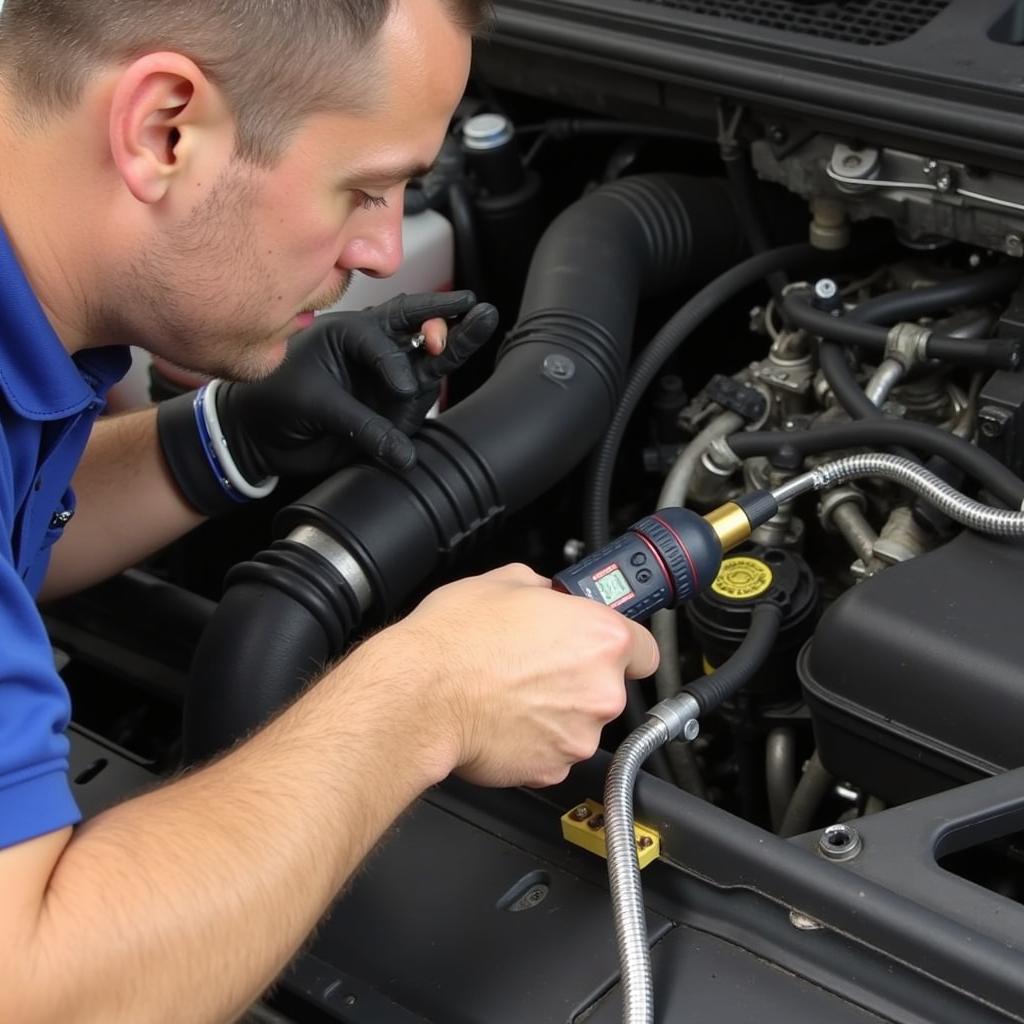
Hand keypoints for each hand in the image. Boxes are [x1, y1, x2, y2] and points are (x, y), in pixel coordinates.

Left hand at [220, 292, 498, 480]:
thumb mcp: (313, 405)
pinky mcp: (395, 408)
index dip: (394, 361)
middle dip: (446, 317)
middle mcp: (372, 351)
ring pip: (429, 358)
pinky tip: (456, 361)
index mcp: (345, 334)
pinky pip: (424, 395)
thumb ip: (361, 425)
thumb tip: (402, 453)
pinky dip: (439, 385)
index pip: (381, 339)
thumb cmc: (272, 403)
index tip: (399, 388)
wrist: (259, 437)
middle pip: (416, 328)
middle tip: (476, 307)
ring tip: (485, 320)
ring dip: (457, 341)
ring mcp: (387, 379)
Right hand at [386, 565, 659, 787]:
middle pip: (610, 686)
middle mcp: (601, 690)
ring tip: (512, 693)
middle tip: (537, 666)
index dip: (621, 647)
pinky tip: (504, 719)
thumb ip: (543, 589)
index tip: (604, 649)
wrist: (419, 697)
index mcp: (600, 637)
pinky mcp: (552, 768)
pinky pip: (553, 751)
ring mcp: (579, 735)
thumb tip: (545, 593)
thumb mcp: (502, 582)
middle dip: (579, 678)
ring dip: (558, 711)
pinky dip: (535, 740)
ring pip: (581, 721)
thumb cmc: (454, 641)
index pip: (646, 648)